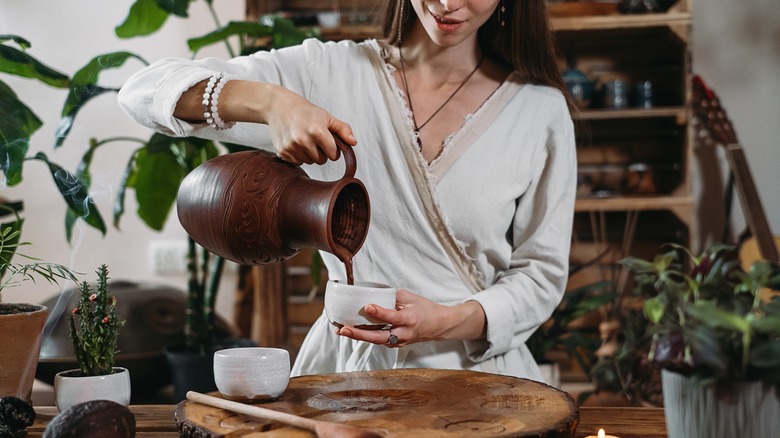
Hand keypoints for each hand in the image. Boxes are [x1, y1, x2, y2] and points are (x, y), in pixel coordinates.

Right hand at [265, 87, 355, 165]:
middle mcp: (303, 140)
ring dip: (310, 154)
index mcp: (317, 131)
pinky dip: (298, 155)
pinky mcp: (282, 151)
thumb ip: (343, 130)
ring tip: (304, 139)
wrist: (279, 106)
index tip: (327, 141)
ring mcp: (291, 147)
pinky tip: (295, 142)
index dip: (333, 149)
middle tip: (315, 139)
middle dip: (321, 152)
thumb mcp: (327, 117)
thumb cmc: (305, 111)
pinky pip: (297, 162)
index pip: (333, 155)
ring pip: (309, 162)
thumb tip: (354, 143)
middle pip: (321, 161)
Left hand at [335, 289, 486, 346]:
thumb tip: (374, 292)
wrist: (438, 325)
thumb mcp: (411, 298)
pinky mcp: (395, 344)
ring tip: (341, 330)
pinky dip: (365, 336)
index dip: (380, 312)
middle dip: (360, 334)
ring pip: (376, 341)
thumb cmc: (425, 309)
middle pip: (379, 337)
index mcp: (409, 319)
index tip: (367, 307)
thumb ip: (392, 296)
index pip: (392, 317)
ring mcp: (399, 342)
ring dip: (358, 336)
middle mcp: (404, 334)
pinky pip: (378, 341)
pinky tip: (352, 331)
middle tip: (344, 329)